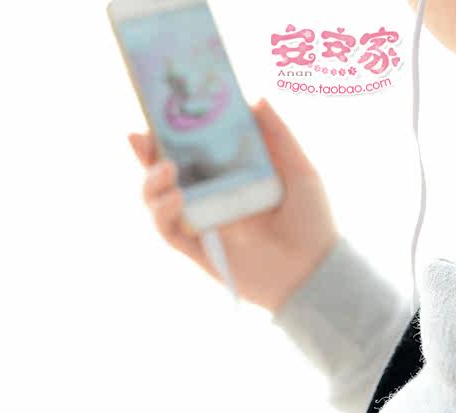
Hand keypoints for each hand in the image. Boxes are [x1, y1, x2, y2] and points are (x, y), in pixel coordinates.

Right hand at [129, 99, 337, 313]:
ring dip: (151, 183)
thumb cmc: (312, 221)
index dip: (173, 131)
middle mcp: (212, 197)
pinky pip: (168, 231)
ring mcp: (203, 223)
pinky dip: (163, 213)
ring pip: (158, 201)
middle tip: (140, 134)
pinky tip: (177, 198)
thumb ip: (278, 135)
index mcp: (231, 176)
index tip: (160, 108)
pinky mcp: (199, 250)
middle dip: (147, 153)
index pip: (194, 149)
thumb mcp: (300, 170)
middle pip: (166, 172)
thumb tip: (256, 97)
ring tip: (166, 168)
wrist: (314, 271)